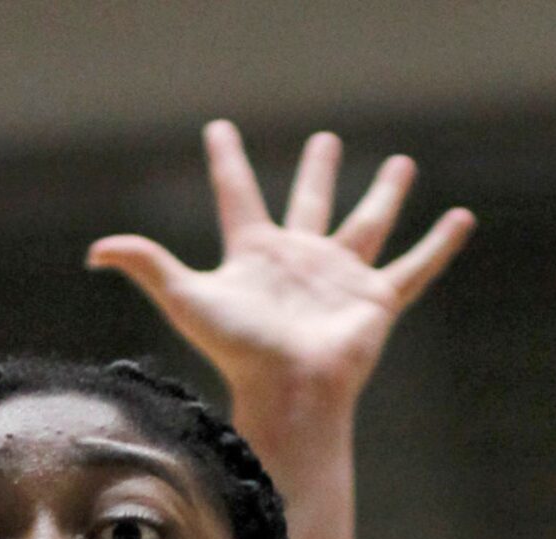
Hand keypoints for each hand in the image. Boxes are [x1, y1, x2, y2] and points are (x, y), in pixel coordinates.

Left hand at [87, 122, 473, 416]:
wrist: (289, 393)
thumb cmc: (239, 351)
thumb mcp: (187, 299)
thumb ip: (146, 267)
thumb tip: (95, 250)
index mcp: (255, 256)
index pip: (238, 195)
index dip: (226, 161)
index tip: (217, 129)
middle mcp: (298, 262)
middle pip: (308, 204)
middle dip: (317, 172)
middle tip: (325, 141)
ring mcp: (339, 279)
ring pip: (366, 226)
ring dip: (384, 196)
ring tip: (401, 165)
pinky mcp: (374, 300)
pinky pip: (413, 268)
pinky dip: (438, 246)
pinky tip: (460, 220)